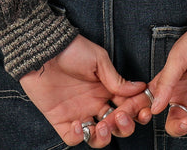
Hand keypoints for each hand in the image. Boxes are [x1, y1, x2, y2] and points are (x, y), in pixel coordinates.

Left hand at [19, 33, 150, 145]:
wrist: (44, 50)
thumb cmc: (72, 49)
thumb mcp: (98, 60)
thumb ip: (116, 79)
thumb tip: (140, 89)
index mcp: (106, 89)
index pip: (127, 106)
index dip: (136, 111)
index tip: (142, 111)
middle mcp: (95, 103)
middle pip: (116, 125)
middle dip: (123, 126)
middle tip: (120, 117)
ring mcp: (78, 113)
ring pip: (97, 137)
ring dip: (104, 137)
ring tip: (102, 126)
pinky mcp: (61, 120)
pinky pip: (73, 138)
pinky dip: (79, 136)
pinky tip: (79, 123)